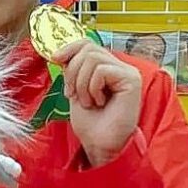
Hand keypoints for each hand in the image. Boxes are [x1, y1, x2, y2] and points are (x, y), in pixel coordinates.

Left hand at [52, 40, 141, 167]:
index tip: (55, 59)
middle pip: (88, 48)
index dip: (69, 48)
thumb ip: (72, 69)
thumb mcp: (75, 89)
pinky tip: (99, 102)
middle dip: (73, 71)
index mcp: (107, 67)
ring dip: (82, 83)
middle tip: (73, 93)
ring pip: (93, 58)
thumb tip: (59, 52)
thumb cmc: (90, 122)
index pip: (87, 43)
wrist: (99, 144)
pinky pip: (101, 71)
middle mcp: (119, 66)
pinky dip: (92, 88)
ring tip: (88, 101)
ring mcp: (127, 72)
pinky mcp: (132, 80)